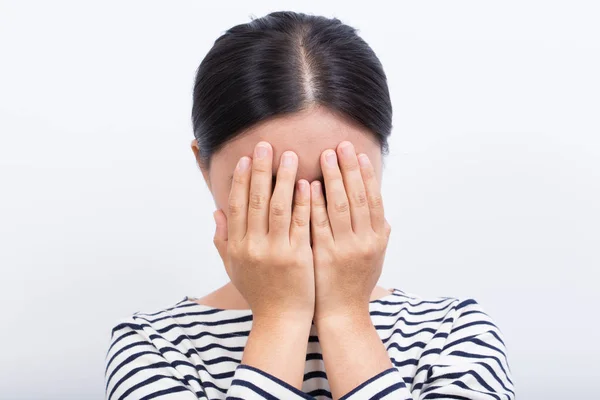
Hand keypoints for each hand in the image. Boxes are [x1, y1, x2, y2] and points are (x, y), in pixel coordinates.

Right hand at [212, 141, 314, 322]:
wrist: (281, 319)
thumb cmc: (258, 292)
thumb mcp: (233, 267)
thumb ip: (223, 240)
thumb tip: (217, 212)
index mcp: (236, 246)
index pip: (237, 205)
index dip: (240, 180)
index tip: (245, 158)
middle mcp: (253, 246)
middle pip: (255, 200)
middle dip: (260, 170)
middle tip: (265, 145)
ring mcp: (276, 251)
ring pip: (278, 207)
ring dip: (283, 178)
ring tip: (289, 156)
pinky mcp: (298, 256)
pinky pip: (301, 223)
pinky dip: (303, 202)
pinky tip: (307, 183)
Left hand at [310, 141, 390, 324]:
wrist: (342, 313)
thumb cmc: (357, 283)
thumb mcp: (376, 258)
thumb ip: (380, 233)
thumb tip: (382, 212)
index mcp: (377, 238)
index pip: (372, 199)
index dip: (366, 175)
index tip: (358, 154)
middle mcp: (364, 241)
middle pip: (357, 197)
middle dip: (349, 168)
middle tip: (340, 145)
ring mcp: (344, 248)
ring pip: (339, 206)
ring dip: (333, 178)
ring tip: (325, 156)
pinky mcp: (323, 255)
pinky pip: (318, 223)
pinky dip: (314, 202)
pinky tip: (309, 184)